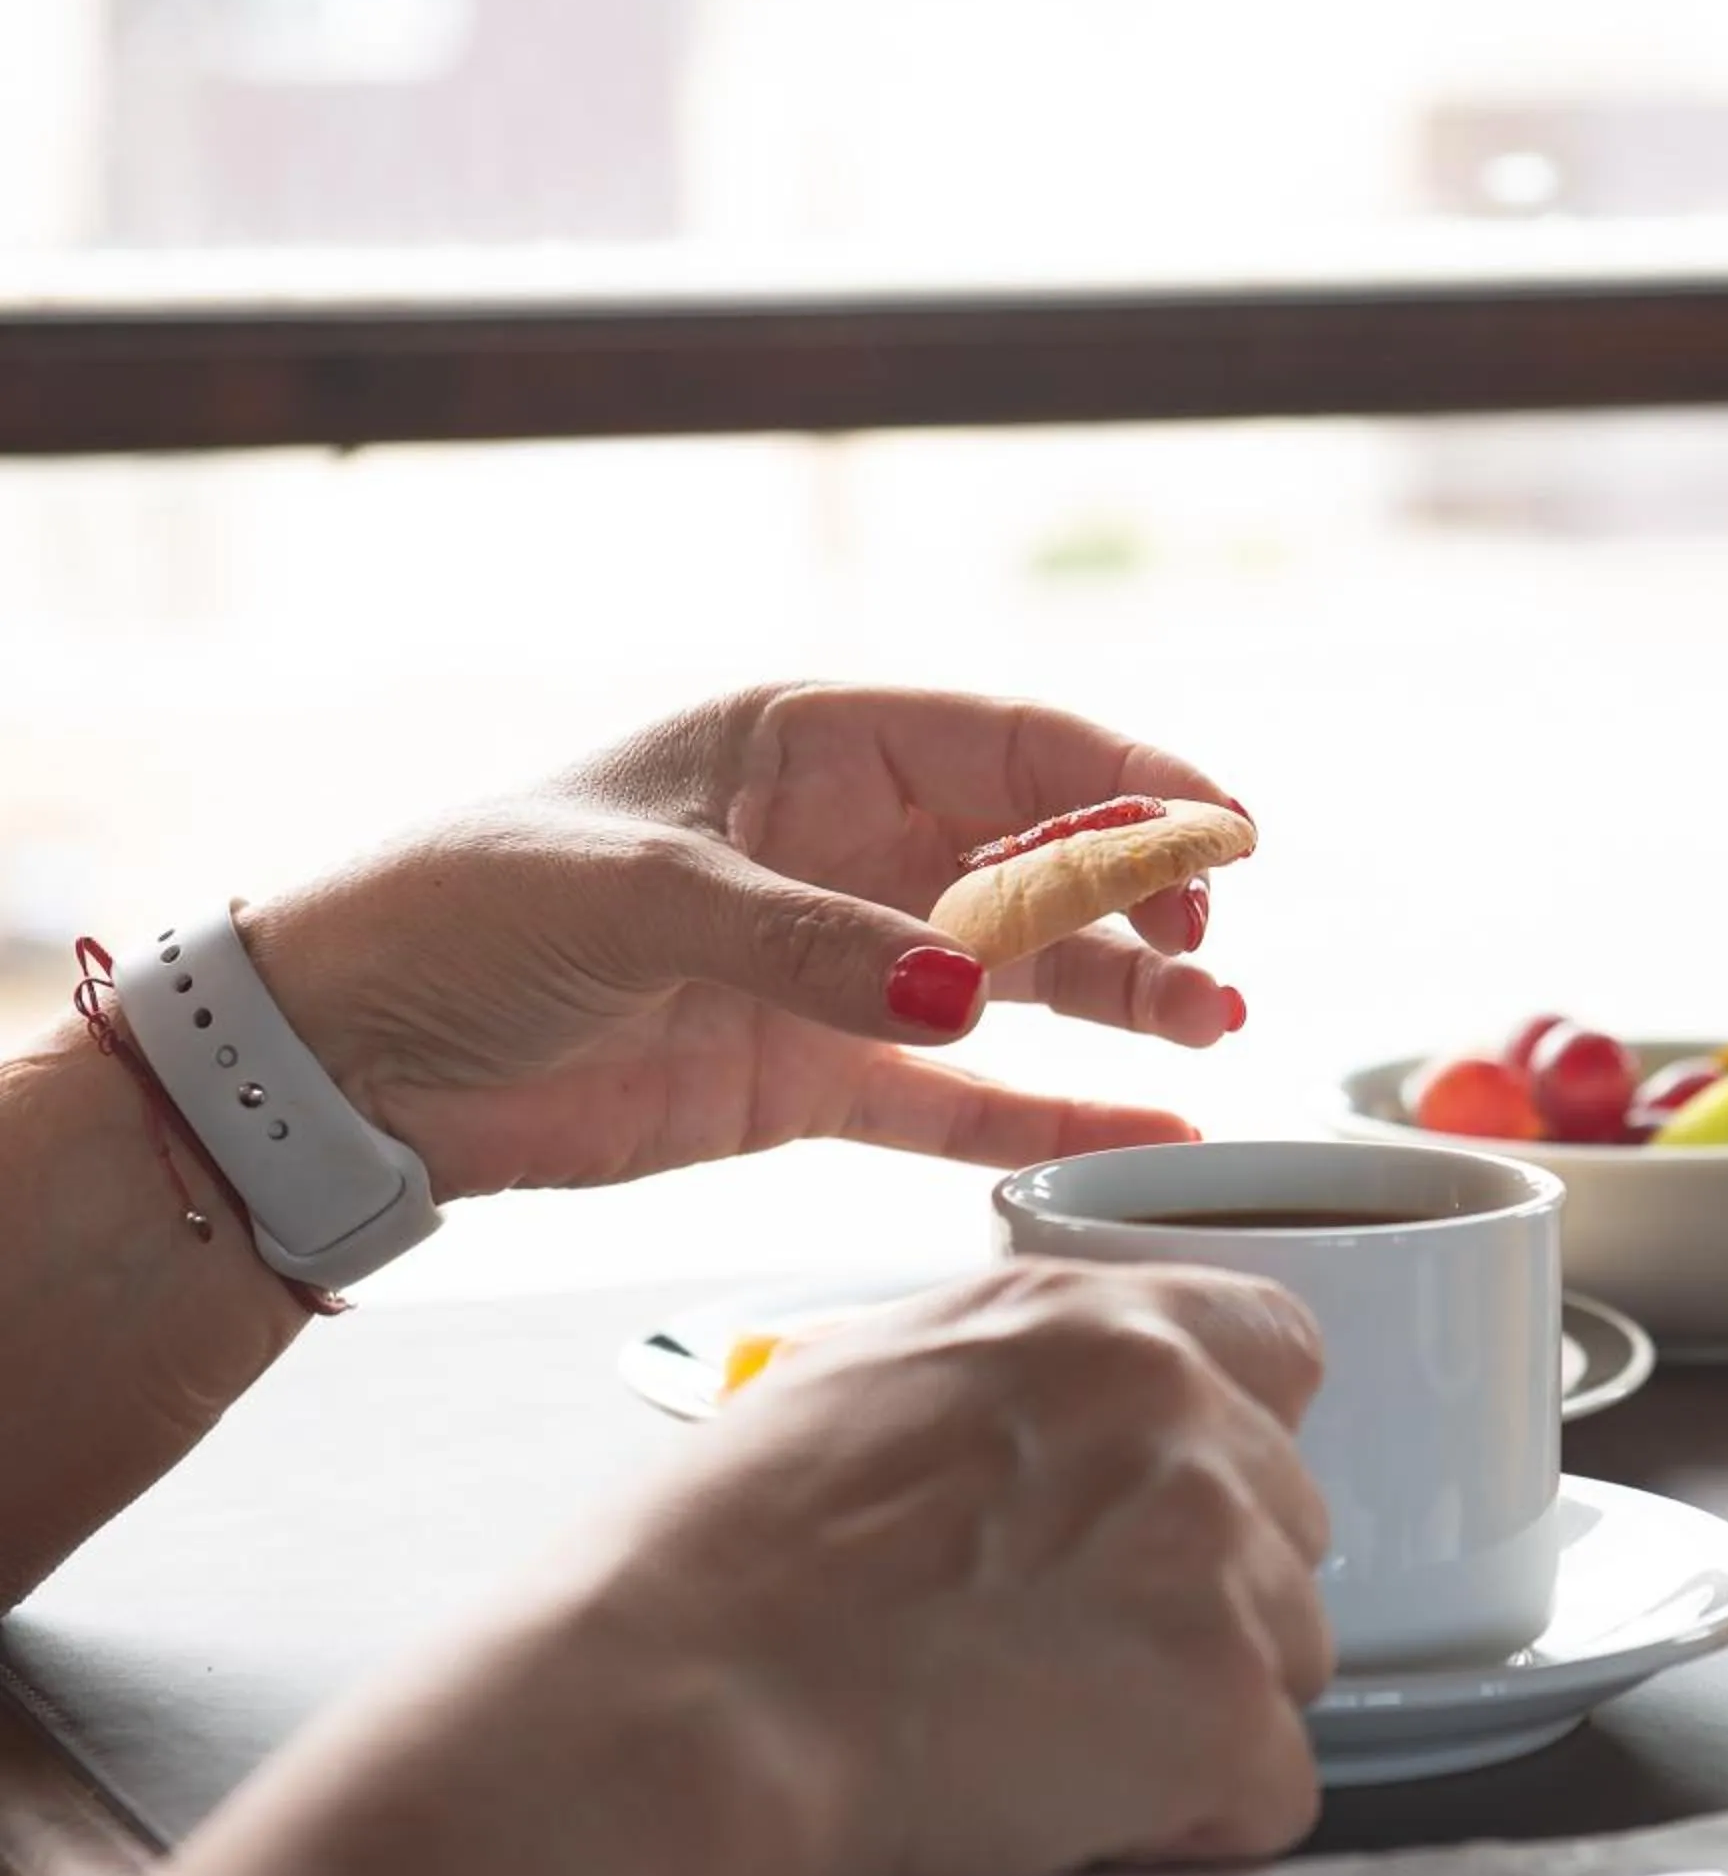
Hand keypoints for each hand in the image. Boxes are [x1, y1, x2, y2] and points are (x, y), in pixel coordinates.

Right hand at [25, 1260, 1334, 1875]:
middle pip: (1291, 1518)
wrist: (683, 1714)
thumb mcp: (867, 1375)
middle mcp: (1174, 1405)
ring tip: (1046, 1724)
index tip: (1170, 1515)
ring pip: (1295, 1649)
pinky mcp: (1223, 1697)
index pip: (1280, 1349)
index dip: (1235, 1448)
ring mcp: (1213, 1546)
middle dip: (1209, 1595)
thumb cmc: (723, 1570)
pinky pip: (1276, 1783)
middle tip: (1062, 1647)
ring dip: (1201, 1703)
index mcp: (1090, 1318)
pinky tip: (1070, 1800)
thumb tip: (1064, 1408)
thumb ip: (1016, 1374)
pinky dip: (1192, 1817)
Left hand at [232, 684, 1251, 1198]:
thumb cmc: (470, 910)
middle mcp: (845, 847)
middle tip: (1205, 946)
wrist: (357, 1057)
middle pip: (1037, 861)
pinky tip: (1149, 1131)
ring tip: (1211, 1027)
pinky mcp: (814, 1076)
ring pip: (1020, 978)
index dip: (1126, 778)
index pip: (1007, 744)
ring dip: (1121, 1001)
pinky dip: (1052, 1115)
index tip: (1222, 827)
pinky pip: (961, 1099)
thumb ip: (811, 940)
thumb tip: (967, 994)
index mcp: (808, 747)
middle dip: (1139, 896)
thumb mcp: (638, 894)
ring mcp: (839, 966)